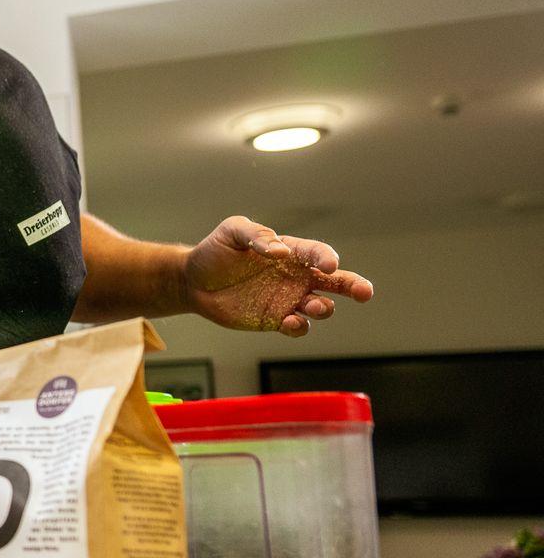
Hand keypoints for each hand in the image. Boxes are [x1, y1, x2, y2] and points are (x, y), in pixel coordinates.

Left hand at [183, 216, 372, 336]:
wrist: (193, 281)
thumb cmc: (215, 251)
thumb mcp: (232, 232)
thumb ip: (255, 234)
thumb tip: (279, 251)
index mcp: (290, 252)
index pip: (317, 253)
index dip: (326, 257)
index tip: (329, 264)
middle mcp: (296, 276)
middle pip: (335, 282)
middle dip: (354, 286)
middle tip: (365, 292)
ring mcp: (288, 299)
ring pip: (320, 306)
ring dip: (323, 308)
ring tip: (314, 306)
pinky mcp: (275, 319)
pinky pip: (297, 326)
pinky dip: (300, 326)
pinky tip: (291, 321)